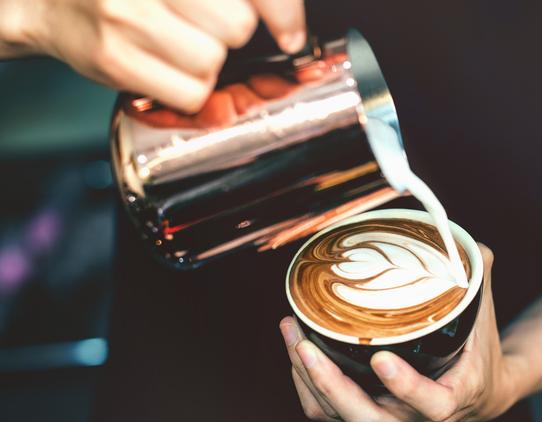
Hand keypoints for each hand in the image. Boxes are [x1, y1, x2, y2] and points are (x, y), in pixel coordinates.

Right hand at [0, 0, 305, 111]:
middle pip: (237, 26)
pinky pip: (191, 94)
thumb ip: (228, 0)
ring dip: (206, 63)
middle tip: (197, 27)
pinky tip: (164, 69)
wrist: (50, 1)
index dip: (282, 12)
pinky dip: (189, 91)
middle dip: (228, 34)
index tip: (292, 35)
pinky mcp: (117, 60)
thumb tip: (287, 27)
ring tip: (174, 45)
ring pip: (213, 62)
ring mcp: (128, 17)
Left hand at [279, 244, 519, 421]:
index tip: (381, 358)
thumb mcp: (484, 317)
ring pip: (337, 415)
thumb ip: (477, 278)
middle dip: (330, 384)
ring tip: (290, 330)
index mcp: (452, 398)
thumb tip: (468, 243)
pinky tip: (296, 347)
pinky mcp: (366, 414)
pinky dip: (305, 383)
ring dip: (307, 377)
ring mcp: (387, 421)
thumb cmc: (478, 352)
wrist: (477, 396)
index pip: (431, 403)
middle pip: (368, 420)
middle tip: (305, 345)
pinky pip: (325, 411)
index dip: (405, 386)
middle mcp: (415, 419)